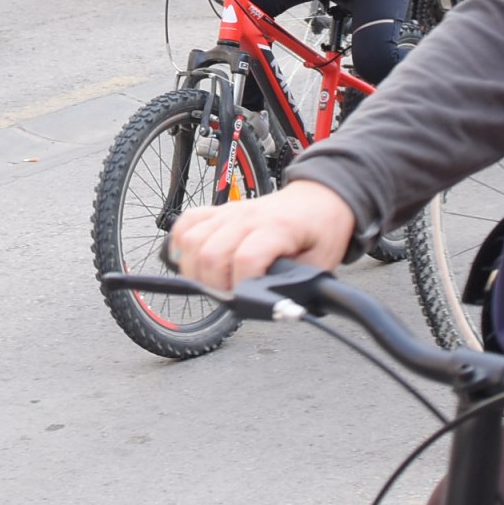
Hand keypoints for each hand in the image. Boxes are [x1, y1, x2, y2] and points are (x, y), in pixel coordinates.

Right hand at [168, 178, 356, 291]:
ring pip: (192, 240)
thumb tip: (278, 306)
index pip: (245, 259)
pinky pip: (187, 223)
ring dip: (195, 270)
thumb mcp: (321, 262)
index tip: (246, 301)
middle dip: (215, 286)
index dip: (241, 288)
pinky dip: (181, 244)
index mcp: (278, 227)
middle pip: (211, 253)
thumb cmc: (320, 230)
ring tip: (214, 284)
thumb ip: (299, 284)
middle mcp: (248, 216)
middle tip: (231, 297)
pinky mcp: (220, 211)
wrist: (319, 198)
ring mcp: (231, 211)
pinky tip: (194, 260)